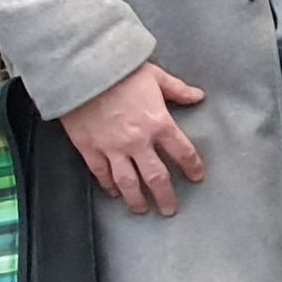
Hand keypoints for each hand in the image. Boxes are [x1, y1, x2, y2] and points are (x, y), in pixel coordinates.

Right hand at [61, 63, 207, 215]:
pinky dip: (109, 186)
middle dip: (165, 196)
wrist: (82, 71)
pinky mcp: (89, 149)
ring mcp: (112, 148)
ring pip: (128, 183)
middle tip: (170, 209)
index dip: (193, 167)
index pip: (183, 153)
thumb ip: (178, 90)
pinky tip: (114, 193)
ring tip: (143, 210)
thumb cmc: (121, 72)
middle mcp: (138, 141)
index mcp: (159, 123)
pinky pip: (101, 174)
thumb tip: (199, 96)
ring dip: (136, 200)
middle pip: (156, 177)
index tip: (197, 177)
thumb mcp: (156, 76)